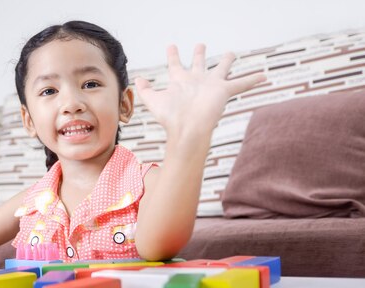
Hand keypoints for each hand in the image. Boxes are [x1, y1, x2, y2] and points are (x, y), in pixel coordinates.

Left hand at [135, 44, 265, 136]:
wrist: (187, 128)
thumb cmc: (171, 117)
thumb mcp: (153, 100)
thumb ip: (145, 90)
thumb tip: (138, 79)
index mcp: (180, 81)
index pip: (175, 65)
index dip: (173, 55)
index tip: (172, 46)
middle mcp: (196, 81)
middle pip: (199, 64)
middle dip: (199, 54)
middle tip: (200, 45)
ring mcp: (211, 86)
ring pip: (221, 69)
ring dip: (227, 62)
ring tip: (232, 54)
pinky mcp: (223, 91)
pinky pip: (241, 84)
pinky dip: (252, 80)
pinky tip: (263, 76)